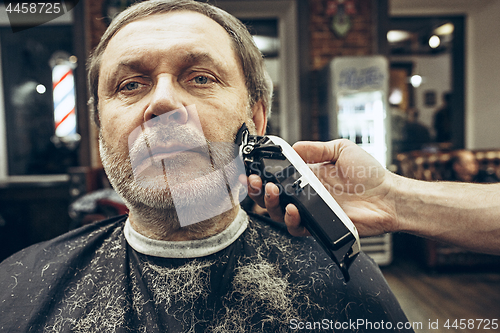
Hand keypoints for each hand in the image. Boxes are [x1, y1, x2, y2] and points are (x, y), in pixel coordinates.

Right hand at [247, 139, 397, 236]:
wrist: (388, 196)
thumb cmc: (369, 173)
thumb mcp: (341, 150)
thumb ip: (316, 149)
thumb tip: (292, 147)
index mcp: (308, 175)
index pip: (278, 175)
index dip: (262, 173)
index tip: (251, 168)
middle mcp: (306, 194)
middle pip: (272, 196)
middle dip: (257, 190)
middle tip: (255, 181)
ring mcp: (311, 210)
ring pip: (279, 213)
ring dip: (270, 203)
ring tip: (273, 192)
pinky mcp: (318, 226)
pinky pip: (297, 228)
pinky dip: (290, 220)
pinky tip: (293, 209)